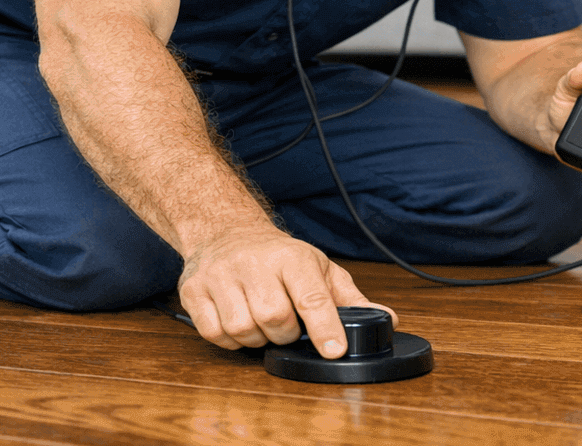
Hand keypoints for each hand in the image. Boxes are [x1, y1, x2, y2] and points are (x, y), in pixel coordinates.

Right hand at [177, 226, 393, 358]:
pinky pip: (214, 334)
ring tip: (262, 323)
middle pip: (275, 319)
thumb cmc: (278, 257)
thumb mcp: (318, 268)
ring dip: (257, 338)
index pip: (311, 296)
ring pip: (243, 329)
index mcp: (292, 256)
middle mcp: (254, 262)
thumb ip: (351, 298)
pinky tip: (238, 323)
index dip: (324, 327)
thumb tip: (386, 320)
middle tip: (286, 325)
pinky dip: (230, 340)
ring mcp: (220, 275)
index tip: (333, 349)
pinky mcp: (194, 290)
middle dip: (285, 334)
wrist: (225, 231)